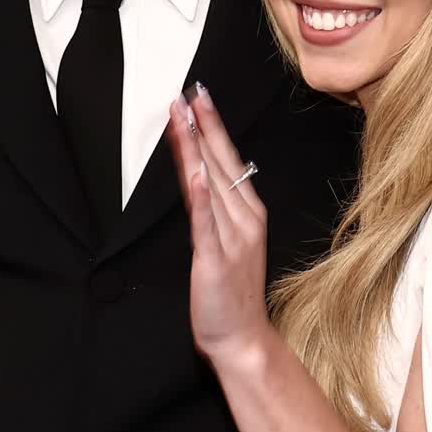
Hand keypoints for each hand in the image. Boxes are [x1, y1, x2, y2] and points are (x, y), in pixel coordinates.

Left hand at [167, 85, 271, 365]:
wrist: (242, 337)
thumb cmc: (233, 293)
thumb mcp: (230, 243)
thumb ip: (219, 210)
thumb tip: (205, 176)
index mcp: (249, 213)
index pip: (229, 160)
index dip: (214, 127)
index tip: (200, 98)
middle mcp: (244, 220)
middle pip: (221, 164)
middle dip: (204, 127)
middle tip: (188, 94)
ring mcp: (232, 239)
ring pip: (211, 184)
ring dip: (196, 149)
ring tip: (183, 119)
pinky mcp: (215, 259)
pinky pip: (207, 223)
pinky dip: (202, 196)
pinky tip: (197, 172)